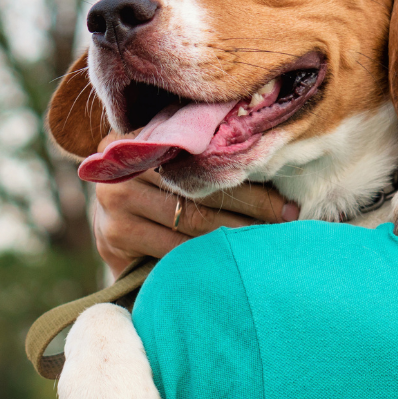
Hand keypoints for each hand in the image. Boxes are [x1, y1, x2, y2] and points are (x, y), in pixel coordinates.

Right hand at [91, 132, 298, 274]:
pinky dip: (206, 257)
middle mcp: (127, 166)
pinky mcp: (114, 238)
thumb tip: (272, 158)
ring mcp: (114, 203)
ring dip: (235, 235)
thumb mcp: (171, 162)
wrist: (109, 224)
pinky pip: (172, 250)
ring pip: (192, 222)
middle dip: (252, 208)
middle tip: (287, 220)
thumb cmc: (155, 188)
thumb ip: (202, 156)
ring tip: (268, 242)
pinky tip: (232, 261)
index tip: (285, 197)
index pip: (205, 157)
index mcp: (144, 136)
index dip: (247, 176)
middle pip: (202, 191)